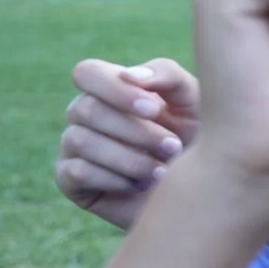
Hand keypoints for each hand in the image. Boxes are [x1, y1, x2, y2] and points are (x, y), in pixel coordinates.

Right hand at [55, 59, 201, 230]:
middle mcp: (85, 114)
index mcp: (110, 89)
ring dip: (129, 158)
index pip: (88, 73)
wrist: (199, 194)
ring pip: (81, 140)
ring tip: (162, 171)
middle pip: (86, 108)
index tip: (154, 109)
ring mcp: (73, 147)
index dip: (117, 90)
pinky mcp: (69, 181)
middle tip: (173, 147)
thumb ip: (167, 75)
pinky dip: (114, 180)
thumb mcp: (192, 102)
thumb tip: (129, 75)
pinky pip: (78, 172)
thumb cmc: (197, 140)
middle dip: (136, 131)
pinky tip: (140, 185)